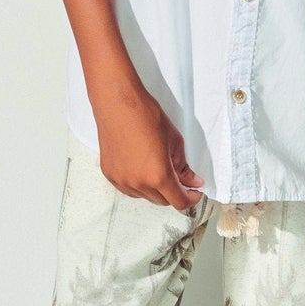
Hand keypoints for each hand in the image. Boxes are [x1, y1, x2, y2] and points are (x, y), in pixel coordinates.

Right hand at [95, 87, 204, 209]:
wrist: (118, 104)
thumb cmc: (145, 116)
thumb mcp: (174, 141)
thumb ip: (184, 167)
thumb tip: (192, 181)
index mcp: (158, 176)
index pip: (179, 202)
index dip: (190, 199)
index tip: (194, 193)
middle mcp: (139, 183)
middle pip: (162, 201)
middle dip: (174, 193)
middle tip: (179, 178)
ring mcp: (122, 180)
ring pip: (145, 196)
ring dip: (155, 189)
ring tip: (157, 168)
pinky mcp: (110, 175)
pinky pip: (129, 189)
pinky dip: (139, 184)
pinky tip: (142, 169)